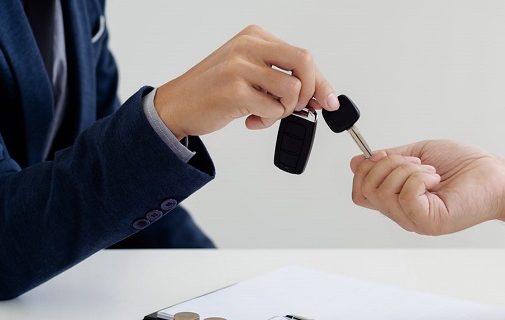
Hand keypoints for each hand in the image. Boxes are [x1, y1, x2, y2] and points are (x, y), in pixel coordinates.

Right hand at [154, 25, 339, 138]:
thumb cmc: (213, 90)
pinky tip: (252, 119)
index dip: (321, 82)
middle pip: (305, 63)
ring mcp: (240, 66)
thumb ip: (281, 77)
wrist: (176, 105)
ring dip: (285, 110)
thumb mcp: (249, 73)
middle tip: (298, 107)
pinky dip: (268, 120)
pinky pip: (273, 109)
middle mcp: (248, 46)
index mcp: (255, 36)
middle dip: (310, 91)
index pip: (303, 56)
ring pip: (292, 89)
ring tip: (266, 113)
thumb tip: (319, 95)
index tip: (328, 100)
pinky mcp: (234, 90)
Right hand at [350, 139, 504, 247]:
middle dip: (388, 164)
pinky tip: (436, 179)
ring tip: (431, 172)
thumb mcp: (418, 153)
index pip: (360, 193)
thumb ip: (388, 159)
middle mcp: (403, 213)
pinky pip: (406, 195)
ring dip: (407, 169)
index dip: (365, 170)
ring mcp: (414, 220)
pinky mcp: (429, 222)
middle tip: (417, 163)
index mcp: (398, 199)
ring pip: (384, 190)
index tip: (387, 155)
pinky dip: (419, 178)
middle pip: (366, 189)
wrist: (496, 176)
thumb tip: (357, 161)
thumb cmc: (465, 166)